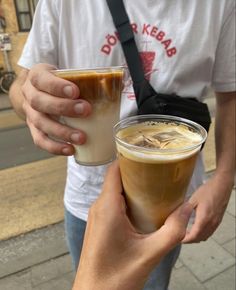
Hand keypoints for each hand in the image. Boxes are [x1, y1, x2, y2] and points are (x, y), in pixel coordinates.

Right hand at [22, 63, 91, 154]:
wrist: (41, 92)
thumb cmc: (60, 83)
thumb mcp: (68, 74)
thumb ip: (88, 78)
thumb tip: (120, 83)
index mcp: (36, 76)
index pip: (41, 78)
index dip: (56, 86)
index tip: (75, 91)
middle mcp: (29, 94)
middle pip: (39, 102)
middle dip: (63, 107)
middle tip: (85, 110)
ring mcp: (30, 113)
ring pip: (40, 123)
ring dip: (61, 131)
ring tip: (81, 138)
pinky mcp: (34, 129)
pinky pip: (40, 140)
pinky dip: (55, 147)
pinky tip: (70, 150)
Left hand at [73, 161, 192, 289]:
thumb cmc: (116, 278)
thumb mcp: (149, 254)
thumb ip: (172, 232)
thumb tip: (187, 211)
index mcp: (107, 208)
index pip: (114, 171)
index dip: (129, 159)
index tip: (146, 154)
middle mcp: (98, 207)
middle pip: (115, 179)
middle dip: (135, 172)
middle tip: (157, 171)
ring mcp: (97, 216)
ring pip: (114, 191)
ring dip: (131, 187)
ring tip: (153, 186)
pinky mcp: (99, 225)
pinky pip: (111, 203)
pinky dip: (126, 199)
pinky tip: (142, 207)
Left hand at [182, 174, 232, 242]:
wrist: (222, 186)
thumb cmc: (207, 191)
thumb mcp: (194, 199)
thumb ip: (186, 209)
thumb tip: (177, 215)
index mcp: (204, 219)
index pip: (194, 235)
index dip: (187, 240)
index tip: (180, 239)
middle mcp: (211, 223)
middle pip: (200, 238)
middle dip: (191, 240)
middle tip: (182, 237)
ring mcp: (216, 222)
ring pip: (206, 236)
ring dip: (197, 238)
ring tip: (188, 234)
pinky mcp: (219, 220)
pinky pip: (211, 232)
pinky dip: (203, 234)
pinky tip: (198, 229)